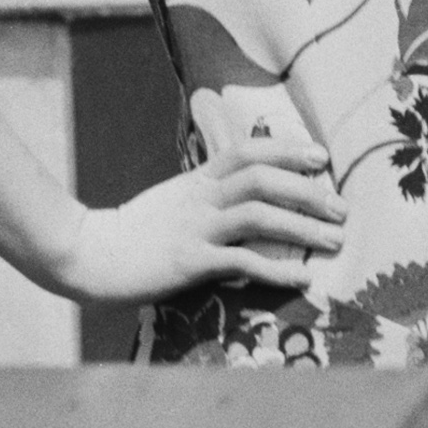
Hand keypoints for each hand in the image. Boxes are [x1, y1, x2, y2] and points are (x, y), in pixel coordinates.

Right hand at [61, 102, 341, 303]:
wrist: (85, 254)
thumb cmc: (132, 232)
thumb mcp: (173, 201)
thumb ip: (206, 193)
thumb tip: (244, 193)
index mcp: (197, 180)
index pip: (249, 151)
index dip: (288, 149)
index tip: (322, 157)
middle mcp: (199, 198)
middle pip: (262, 179)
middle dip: (308, 191)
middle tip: (342, 208)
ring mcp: (194, 228)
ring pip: (258, 215)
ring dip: (302, 227)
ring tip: (334, 241)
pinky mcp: (187, 262)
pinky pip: (239, 261)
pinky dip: (275, 269)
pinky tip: (300, 278)